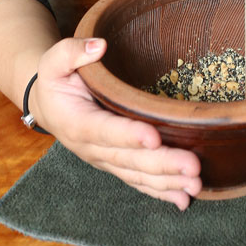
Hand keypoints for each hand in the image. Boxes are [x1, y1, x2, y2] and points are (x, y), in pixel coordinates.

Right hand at [30, 37, 202, 209]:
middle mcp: (92, 149)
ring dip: (169, 182)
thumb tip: (99, 46)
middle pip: (130, 159)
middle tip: (193, 166)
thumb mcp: (54, 61)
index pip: (105, 130)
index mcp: (78, 123)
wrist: (49, 107)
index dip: (129, 135)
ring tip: (196, 184)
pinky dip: (162, 193)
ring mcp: (105, 160)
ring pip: (138, 175)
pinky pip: (139, 182)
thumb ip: (72, 52)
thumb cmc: (56, 81)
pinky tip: (184, 199)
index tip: (154, 137)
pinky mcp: (116, 165)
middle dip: (163, 164)